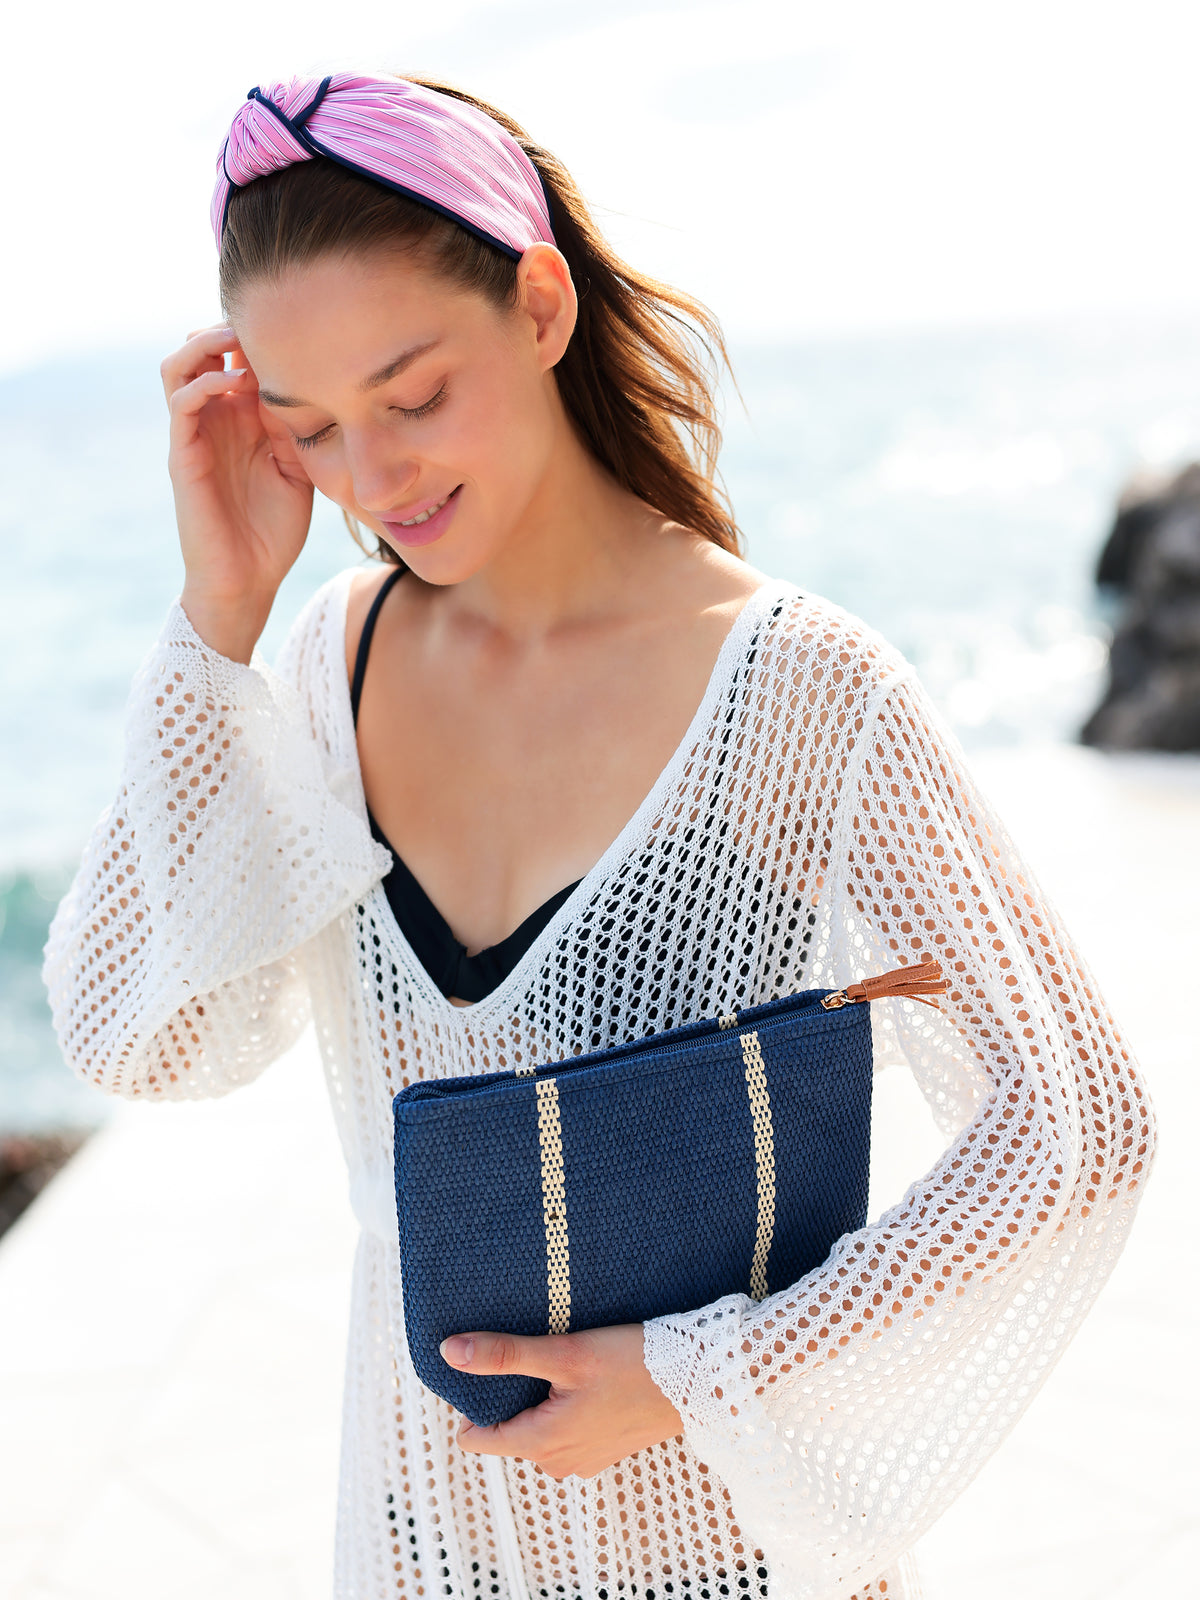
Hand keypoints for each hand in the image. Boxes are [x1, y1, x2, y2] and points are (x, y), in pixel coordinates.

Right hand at [161, 324, 315, 660]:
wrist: (248, 581)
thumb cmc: (274, 532)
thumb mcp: (299, 471)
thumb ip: (298, 429)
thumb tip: (311, 384)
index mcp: (241, 421)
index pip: (238, 359)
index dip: (259, 339)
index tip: (296, 332)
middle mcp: (214, 420)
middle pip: (204, 349)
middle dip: (229, 328)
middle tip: (263, 326)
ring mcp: (194, 435)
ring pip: (180, 365)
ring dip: (207, 344)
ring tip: (238, 341)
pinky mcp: (182, 456)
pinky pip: (181, 403)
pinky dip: (203, 382)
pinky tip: (234, 383)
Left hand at [441, 1324, 683, 1479]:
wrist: (698, 1382)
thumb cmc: (631, 1364)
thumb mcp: (564, 1353)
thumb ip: (505, 1355)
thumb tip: (449, 1352)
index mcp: (541, 1444)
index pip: (477, 1438)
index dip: (471, 1401)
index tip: (481, 1366)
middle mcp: (557, 1462)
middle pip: (507, 1431)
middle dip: (508, 1396)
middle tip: (526, 1354)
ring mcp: (582, 1460)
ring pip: (536, 1431)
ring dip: (538, 1400)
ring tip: (556, 1363)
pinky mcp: (603, 1450)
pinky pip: (563, 1433)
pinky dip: (563, 1407)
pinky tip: (582, 1379)